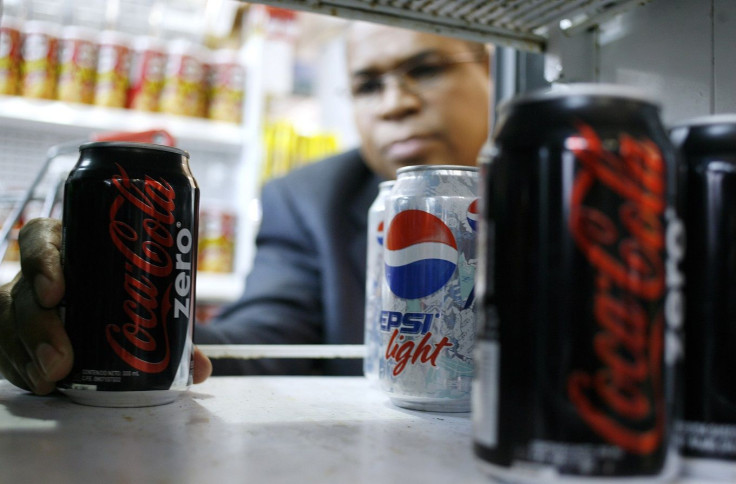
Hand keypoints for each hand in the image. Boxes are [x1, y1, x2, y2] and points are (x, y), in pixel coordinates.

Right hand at [0, 218, 211, 394]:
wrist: (107, 316)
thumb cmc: (126, 296)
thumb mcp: (147, 301)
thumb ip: (173, 328)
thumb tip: (200, 366)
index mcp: (70, 248)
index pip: (40, 239)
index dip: (42, 261)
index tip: (57, 291)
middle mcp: (39, 275)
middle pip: (24, 292)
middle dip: (39, 327)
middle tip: (62, 358)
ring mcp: (21, 304)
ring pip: (9, 324)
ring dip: (28, 355)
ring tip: (53, 377)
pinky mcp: (13, 334)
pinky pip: (6, 351)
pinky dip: (23, 370)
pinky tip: (42, 383)